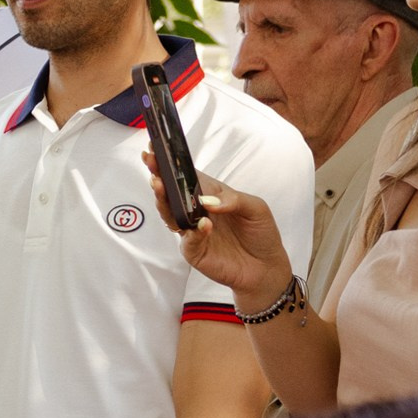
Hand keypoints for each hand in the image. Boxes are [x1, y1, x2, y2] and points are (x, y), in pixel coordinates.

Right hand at [143, 160, 290, 307]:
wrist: (266, 267)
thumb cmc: (260, 233)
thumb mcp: (255, 208)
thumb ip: (233, 200)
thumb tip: (207, 200)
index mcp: (209, 195)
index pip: (186, 176)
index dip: (170, 164)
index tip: (156, 150)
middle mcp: (196, 212)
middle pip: (171, 194)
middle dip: (158, 178)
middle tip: (151, 165)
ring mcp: (192, 232)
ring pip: (170, 215)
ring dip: (164, 201)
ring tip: (161, 187)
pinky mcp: (195, 252)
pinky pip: (188, 241)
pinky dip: (193, 232)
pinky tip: (202, 225)